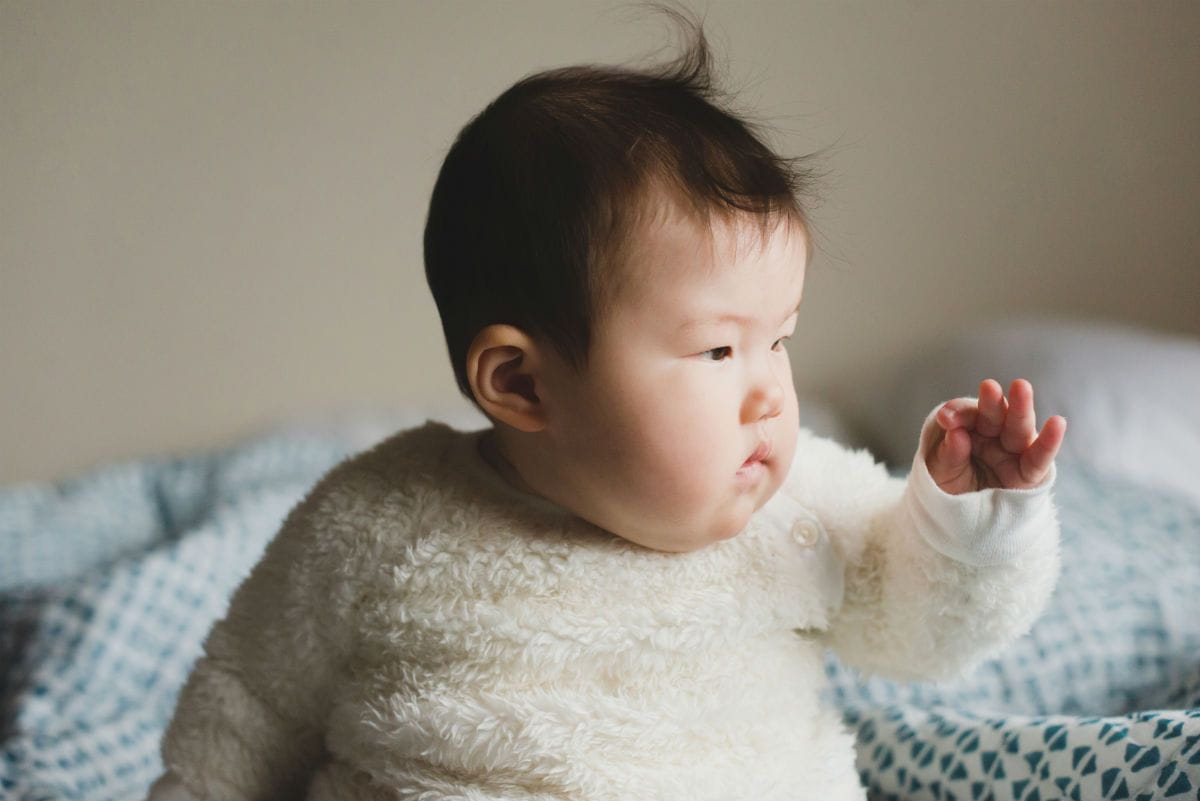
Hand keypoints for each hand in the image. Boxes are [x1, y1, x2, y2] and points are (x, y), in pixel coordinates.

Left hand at [926, 378, 1065, 494]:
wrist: (962, 521)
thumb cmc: (950, 488)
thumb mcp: (939, 471)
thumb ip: (948, 453)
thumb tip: (956, 433)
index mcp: (969, 430)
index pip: (965, 416)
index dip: (957, 414)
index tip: (945, 418)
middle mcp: (993, 436)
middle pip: (994, 416)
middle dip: (992, 402)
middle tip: (988, 386)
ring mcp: (1013, 453)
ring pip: (1019, 429)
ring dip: (1020, 409)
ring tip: (1021, 388)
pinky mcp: (1029, 474)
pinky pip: (1039, 458)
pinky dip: (1049, 442)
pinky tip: (1057, 423)